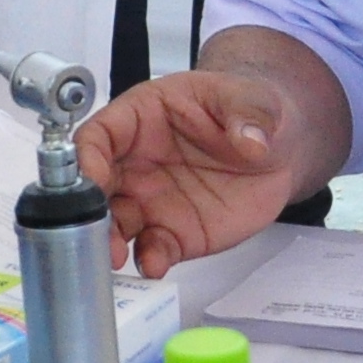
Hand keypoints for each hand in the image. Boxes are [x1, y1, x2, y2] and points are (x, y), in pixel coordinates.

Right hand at [73, 65, 299, 275]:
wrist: (277, 150)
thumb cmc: (248, 112)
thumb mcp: (254, 98)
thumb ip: (249, 113)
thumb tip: (251, 139)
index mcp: (141, 119)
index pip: (98, 135)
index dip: (87, 157)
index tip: (92, 179)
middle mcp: (136, 163)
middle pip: (96, 187)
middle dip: (86, 211)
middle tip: (91, 229)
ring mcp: (152, 201)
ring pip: (115, 225)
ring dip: (109, 242)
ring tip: (116, 256)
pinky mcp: (174, 232)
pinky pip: (153, 249)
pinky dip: (150, 260)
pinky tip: (156, 264)